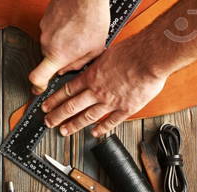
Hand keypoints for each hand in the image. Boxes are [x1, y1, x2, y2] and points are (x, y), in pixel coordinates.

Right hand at [29, 0, 110, 93]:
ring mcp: (43, 31)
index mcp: (57, 55)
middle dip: (60, 58)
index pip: (37, 77)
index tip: (38, 89)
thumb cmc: (92, 17)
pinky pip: (50, 32)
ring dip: (61, 43)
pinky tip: (72, 24)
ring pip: (50, 45)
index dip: (36, 86)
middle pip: (47, 60)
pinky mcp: (44, 20)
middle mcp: (46, 44)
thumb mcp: (94, 49)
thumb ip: (78, 65)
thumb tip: (66, 70)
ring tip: (77, 33)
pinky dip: (60, 31)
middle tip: (75, 50)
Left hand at [42, 37, 168, 136]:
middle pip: (72, 106)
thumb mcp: (104, 54)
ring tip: (64, 131)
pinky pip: (110, 122)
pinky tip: (94, 133)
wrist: (150, 57)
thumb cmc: (131, 52)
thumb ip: (95, 65)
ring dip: (74, 125)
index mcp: (91, 77)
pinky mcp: (125, 109)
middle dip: (57, 115)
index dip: (54, 100)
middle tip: (48, 122)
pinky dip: (101, 129)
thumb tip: (87, 68)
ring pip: (87, 116)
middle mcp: (97, 91)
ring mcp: (110, 102)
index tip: (46, 106)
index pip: (67, 91)